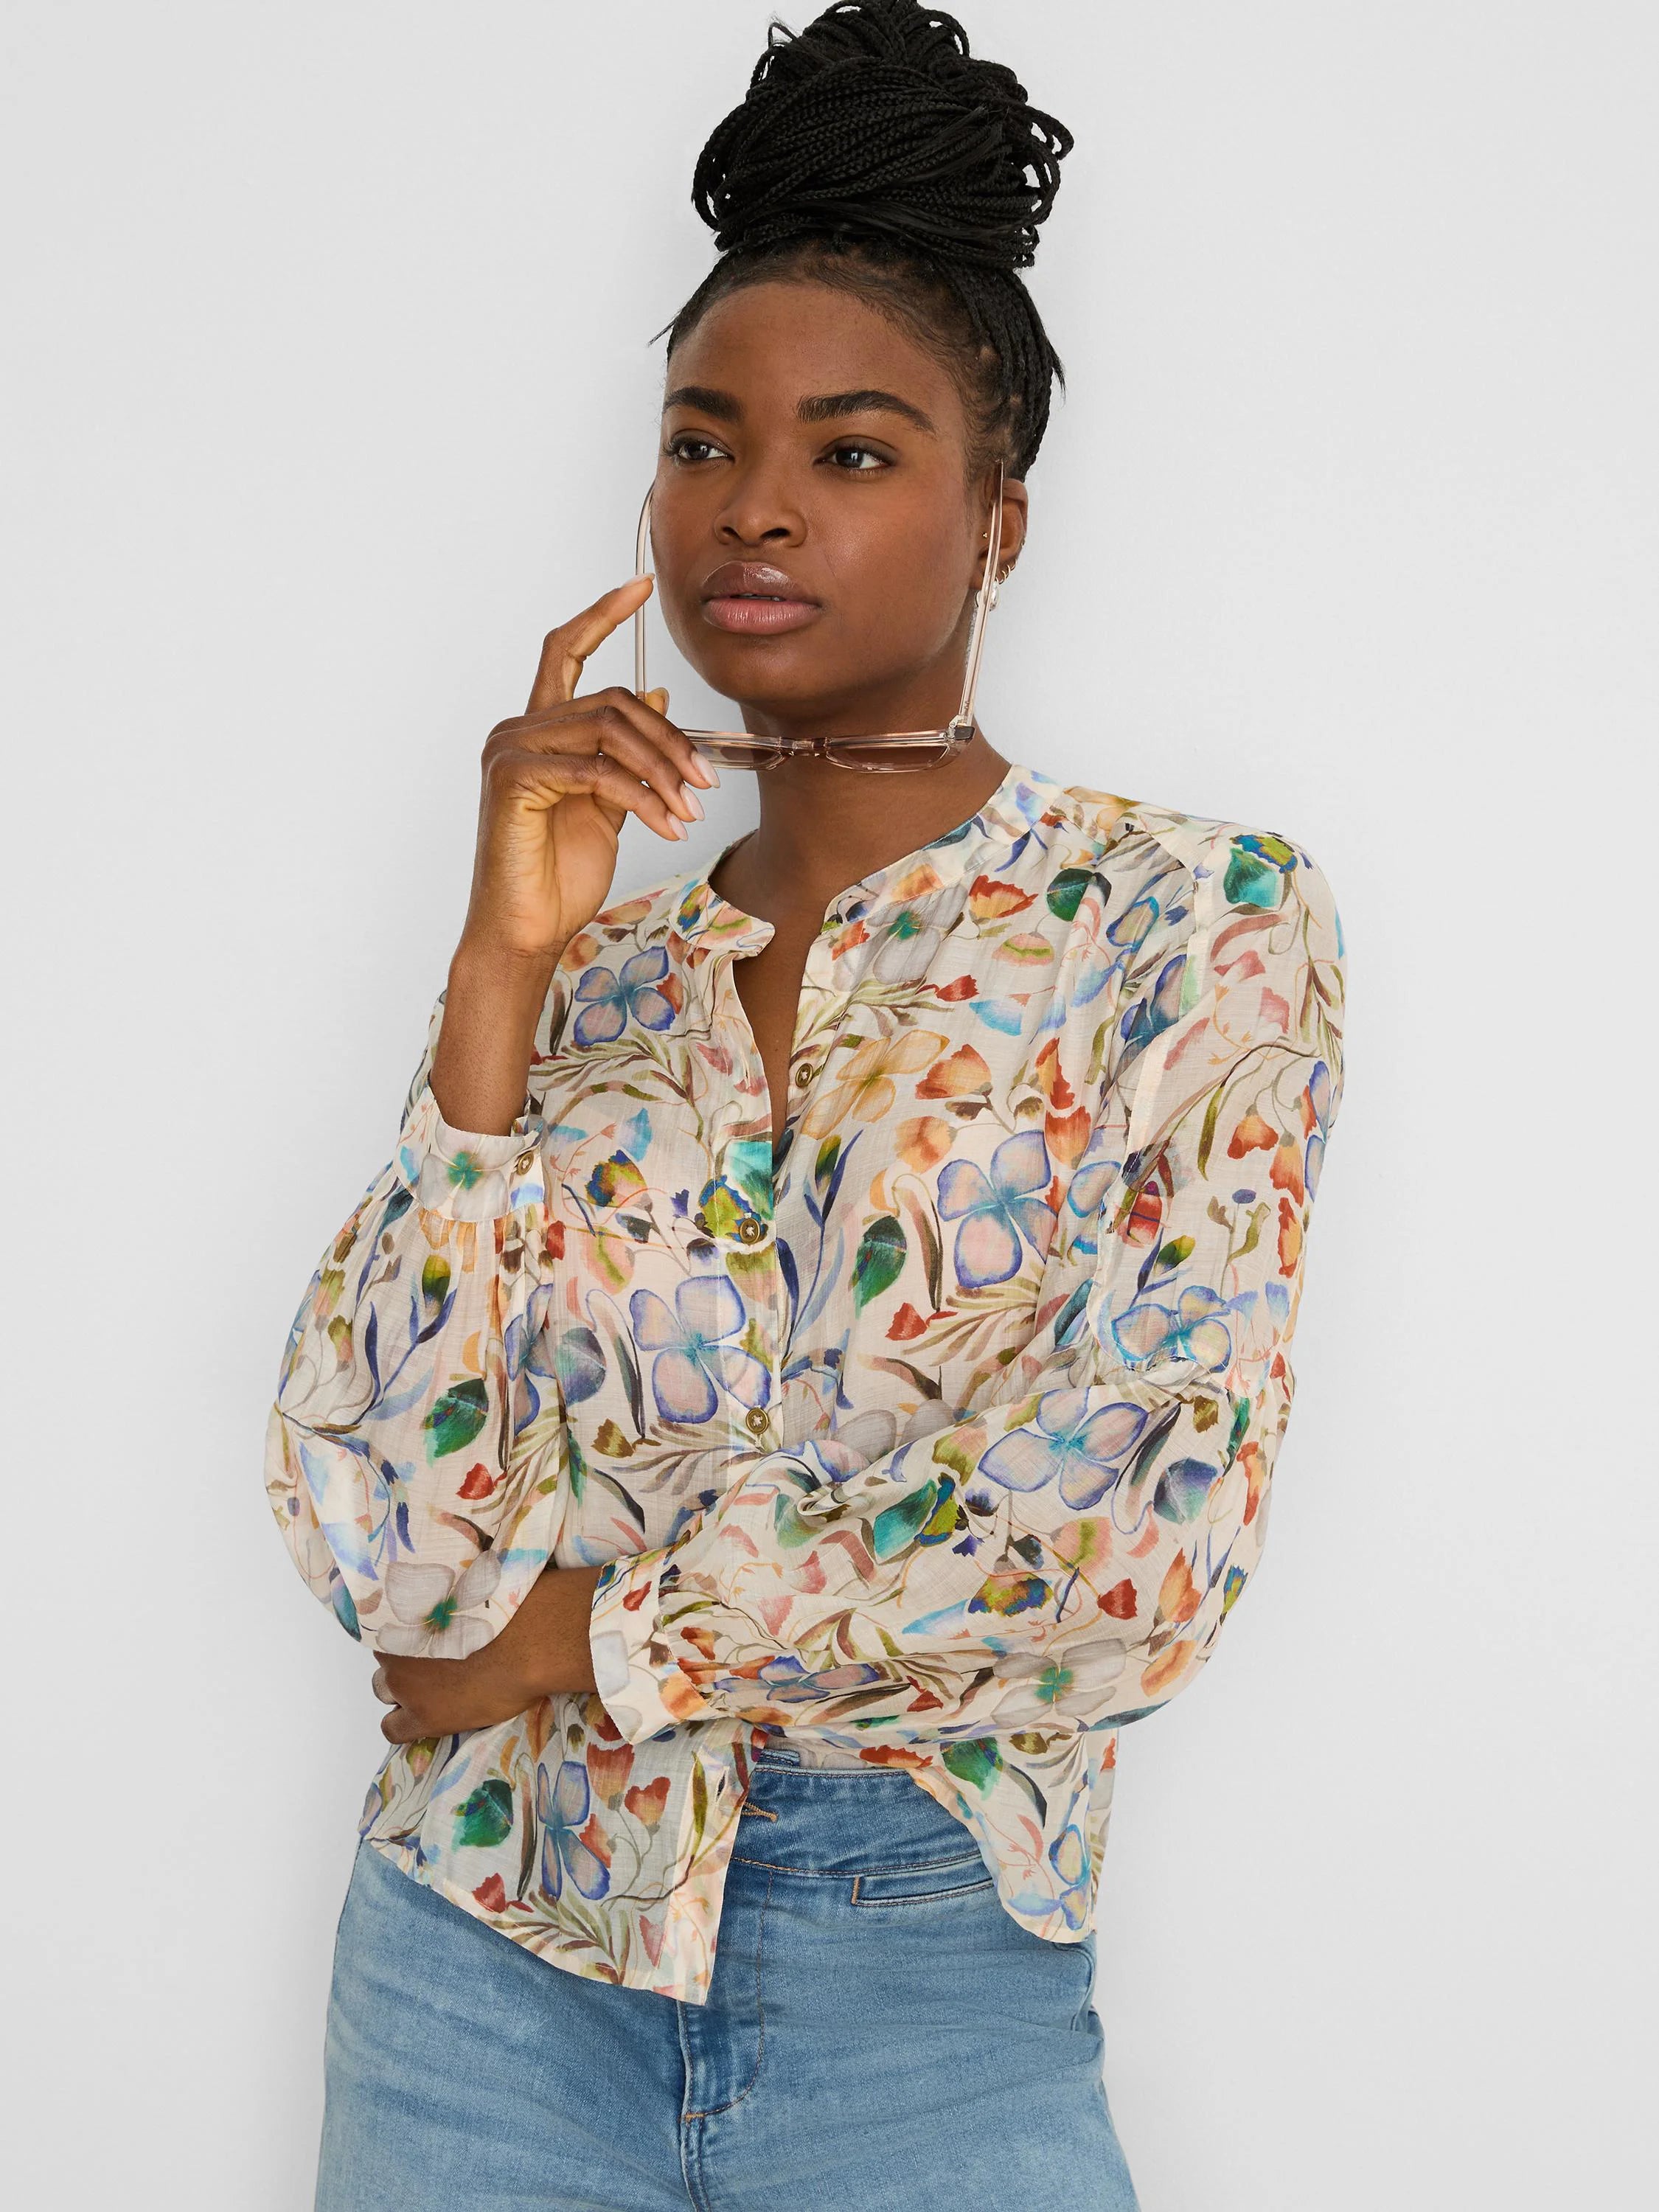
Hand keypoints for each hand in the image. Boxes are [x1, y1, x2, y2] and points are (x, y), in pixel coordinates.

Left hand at [370, 1565, 603, 1743]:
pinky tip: (424, 1718)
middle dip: (403, 1659)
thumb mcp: (468, 1589)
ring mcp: (404, 1685)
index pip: (383, 1625)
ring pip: (384, 1690)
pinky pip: (392, 1729)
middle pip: (384, 1657)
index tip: (425, 1634)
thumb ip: (446, 1595)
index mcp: (403, 1614)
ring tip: (433, 1688)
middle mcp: (395, 1648)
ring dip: (403, 1689)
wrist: (524, 1644)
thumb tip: (450, 1585)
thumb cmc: (503, 1607)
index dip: (406, 1633)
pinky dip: (404, 1724)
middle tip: (432, 1661)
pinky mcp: (421, 1717)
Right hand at [463, 576, 715, 966]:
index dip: (604, 613)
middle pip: (613, 700)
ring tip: (691, 811)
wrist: (526, 930)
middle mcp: (518, 729)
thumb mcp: (610, 804)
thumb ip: (627, 752)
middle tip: (706, 785)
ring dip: (664, 771)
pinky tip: (666, 828)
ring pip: (610, 729)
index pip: (568, 650)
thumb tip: (656, 694)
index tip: (644, 584)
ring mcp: (510, 750)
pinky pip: (596, 772)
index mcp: (539, 728)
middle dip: (671, 741)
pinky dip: (643, 799)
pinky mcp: (514, 780)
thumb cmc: (560, 875)